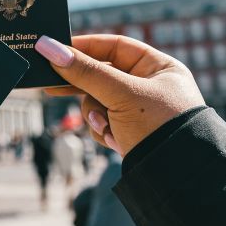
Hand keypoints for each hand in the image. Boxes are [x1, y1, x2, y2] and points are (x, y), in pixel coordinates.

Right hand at [35, 34, 204, 155]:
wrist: (177, 178)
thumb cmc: (159, 126)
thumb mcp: (120, 94)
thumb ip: (84, 71)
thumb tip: (48, 47)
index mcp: (158, 67)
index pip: (114, 46)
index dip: (85, 47)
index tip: (56, 49)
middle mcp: (149, 86)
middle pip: (102, 76)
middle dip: (83, 87)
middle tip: (51, 86)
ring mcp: (139, 110)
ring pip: (97, 101)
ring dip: (95, 115)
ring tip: (106, 127)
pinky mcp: (130, 131)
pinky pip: (103, 122)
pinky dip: (103, 130)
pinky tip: (115, 140)